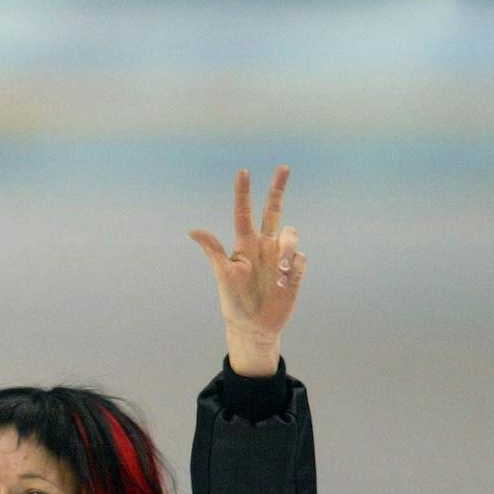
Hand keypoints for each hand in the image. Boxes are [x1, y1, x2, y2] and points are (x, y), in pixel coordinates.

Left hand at [189, 167, 305, 375]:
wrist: (254, 326)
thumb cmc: (234, 301)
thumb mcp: (223, 275)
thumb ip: (213, 250)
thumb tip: (192, 229)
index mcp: (245, 245)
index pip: (245, 213)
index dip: (244, 193)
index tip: (243, 172)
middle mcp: (264, 245)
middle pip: (273, 210)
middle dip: (277, 189)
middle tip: (282, 167)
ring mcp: (280, 256)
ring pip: (290, 234)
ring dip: (287, 250)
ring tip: (279, 275)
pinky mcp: (295, 270)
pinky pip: (300, 257)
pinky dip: (293, 268)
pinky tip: (284, 284)